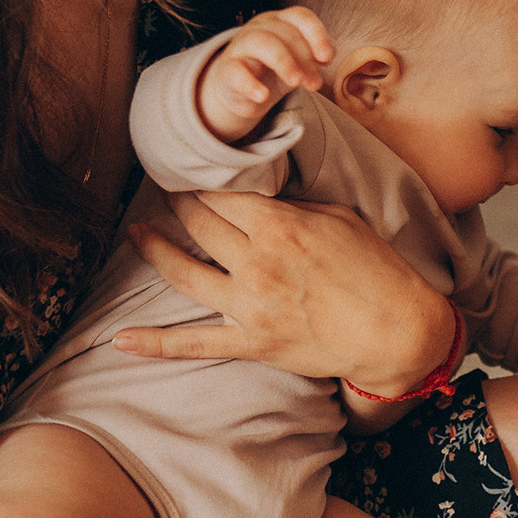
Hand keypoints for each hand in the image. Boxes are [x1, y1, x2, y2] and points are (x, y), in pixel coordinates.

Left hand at [114, 192, 446, 394]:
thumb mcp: (340, 220)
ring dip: (155, 250)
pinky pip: (193, 344)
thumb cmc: (377, 271)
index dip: (205, 181)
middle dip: (180, 204)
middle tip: (167, 192)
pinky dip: (154, 344)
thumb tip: (262, 198)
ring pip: (184, 272)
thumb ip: (294, 207)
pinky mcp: (250, 342)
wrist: (397, 332)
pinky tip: (120, 340)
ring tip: (136, 233)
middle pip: (200, 224)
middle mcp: (256, 263)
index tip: (194, 173)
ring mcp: (248, 306)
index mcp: (279, 226)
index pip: (224, 194)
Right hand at [196, 8, 334, 141]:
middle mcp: (260, 27)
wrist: (238, 85)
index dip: (317, 35)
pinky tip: (262, 96)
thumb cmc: (274, 68)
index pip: (301, 17)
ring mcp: (241, 46)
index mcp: (281, 21)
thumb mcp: (298, 60)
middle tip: (315, 84)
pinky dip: (250, 84)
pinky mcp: (227, 69)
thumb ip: (315, 56)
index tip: (327, 59)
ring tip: (296, 83)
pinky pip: (236, 72)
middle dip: (304, 59)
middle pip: (285, 33)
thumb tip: (327, 56)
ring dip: (283, 62)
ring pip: (261, 42)